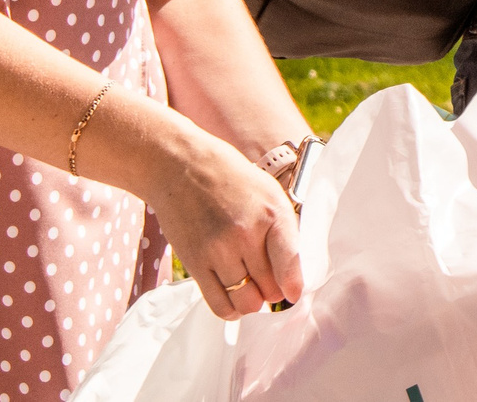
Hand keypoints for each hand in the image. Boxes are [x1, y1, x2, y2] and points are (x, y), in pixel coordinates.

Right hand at [148, 126, 304, 318]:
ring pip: (245, 301)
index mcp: (272, 213)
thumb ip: (283, 229)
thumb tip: (293, 271)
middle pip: (269, 288)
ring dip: (252, 302)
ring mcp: (219, 251)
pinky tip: (233, 298)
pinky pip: (218, 304)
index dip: (295, 285)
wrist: (182, 166)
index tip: (294, 294)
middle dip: (274, 293)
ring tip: (252, 290)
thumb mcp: (269, 193)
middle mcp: (246, 234)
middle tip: (270, 285)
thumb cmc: (231, 179)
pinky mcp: (195, 263)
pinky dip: (230, 309)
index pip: (291, 262)